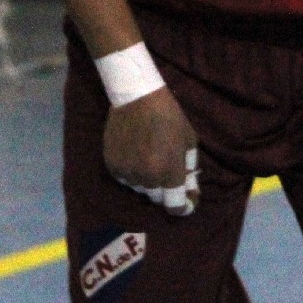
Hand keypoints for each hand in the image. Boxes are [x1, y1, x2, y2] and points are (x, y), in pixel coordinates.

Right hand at [104, 87, 200, 214]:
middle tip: (167, 171)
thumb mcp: (188, 140)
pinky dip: (132, 173)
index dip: (183, 206)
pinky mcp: (112, 165)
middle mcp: (146, 178)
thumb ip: (189, 169)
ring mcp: (127, 173)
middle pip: (158, 199)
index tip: (187, 201)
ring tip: (149, 160)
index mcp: (168, 172)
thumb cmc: (169, 116)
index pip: (175, 206)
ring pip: (140, 189)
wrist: (137, 96)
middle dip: (165, 190)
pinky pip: (125, 179)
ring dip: (148, 181)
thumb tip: (191, 192)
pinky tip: (135, 155)